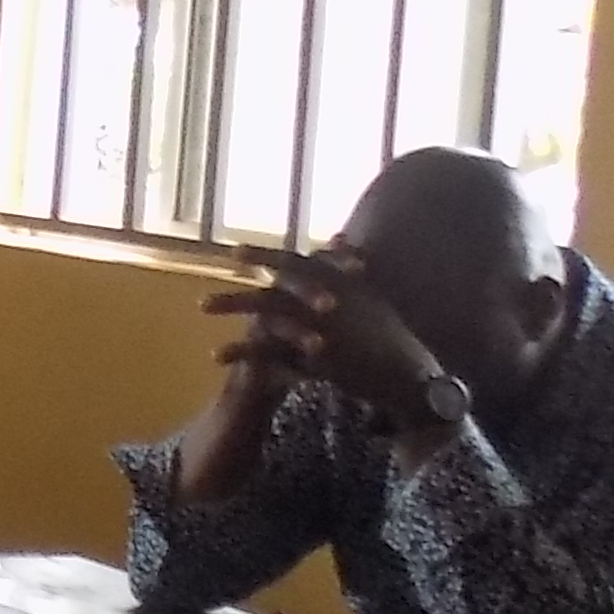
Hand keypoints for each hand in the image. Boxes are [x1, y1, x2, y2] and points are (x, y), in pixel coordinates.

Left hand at [214, 251, 447, 423]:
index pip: (296, 264)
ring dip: (234, 310)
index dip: (264, 256)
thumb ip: (346, 267)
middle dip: (239, 292)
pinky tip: (217, 355)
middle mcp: (329, 303)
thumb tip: (335, 237)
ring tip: (201, 309)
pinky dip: (245, 354)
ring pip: (269, 320)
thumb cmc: (389, 335)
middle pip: (274, 292)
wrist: (412, 376)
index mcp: (339, 284)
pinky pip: (274, 356)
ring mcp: (324, 331)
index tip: (233, 251)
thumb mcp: (369, 294)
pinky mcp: (320, 361)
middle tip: (205, 292)